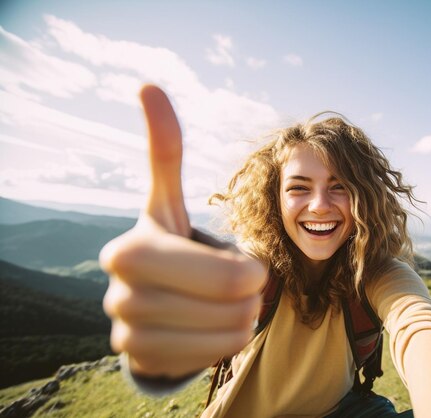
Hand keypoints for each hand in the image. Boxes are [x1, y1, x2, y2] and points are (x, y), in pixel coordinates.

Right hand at [99, 85, 266, 378]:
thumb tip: (149, 86)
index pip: (221, 275)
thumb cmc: (169, 242)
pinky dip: (225, 343)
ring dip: (242, 319)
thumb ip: (165, 150)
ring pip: (225, 335)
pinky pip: (210, 360)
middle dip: (249, 296)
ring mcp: (126, 334)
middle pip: (229, 306)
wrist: (149, 294)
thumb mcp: (167, 199)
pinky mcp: (141, 360)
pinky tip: (212, 328)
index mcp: (128, 251)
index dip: (247, 273)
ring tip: (228, 306)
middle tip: (240, 287)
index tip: (250, 268)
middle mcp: (119, 295)